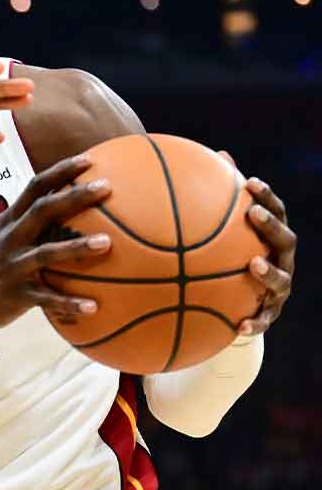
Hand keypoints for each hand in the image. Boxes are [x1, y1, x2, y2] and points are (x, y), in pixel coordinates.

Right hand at [0, 154, 112, 333]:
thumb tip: (59, 211)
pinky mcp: (14, 295)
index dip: (61, 171)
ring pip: (46, 253)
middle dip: (75, 196)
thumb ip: (24, 224)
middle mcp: (9, 239)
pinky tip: (93, 307)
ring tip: (106, 243)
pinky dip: (69, 303)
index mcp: (8, 223)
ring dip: (76, 247)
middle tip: (106, 187)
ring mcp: (12, 266)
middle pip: (43, 210)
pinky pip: (46, 299)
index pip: (34, 188)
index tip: (89, 160)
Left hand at [219, 153, 293, 335]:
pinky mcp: (269, 314)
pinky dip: (253, 323)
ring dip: (269, 272)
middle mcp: (281, 261)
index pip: (276, 212)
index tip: (250, 181)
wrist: (238, 305)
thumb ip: (216, 204)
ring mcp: (278, 289)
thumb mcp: (221, 236)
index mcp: (271, 239)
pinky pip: (263, 320)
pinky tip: (239, 326)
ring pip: (281, 280)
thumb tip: (204, 164)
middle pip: (285, 240)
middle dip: (271, 226)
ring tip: (253, 264)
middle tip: (253, 213)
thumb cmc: (227, 260)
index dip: (267, 197)